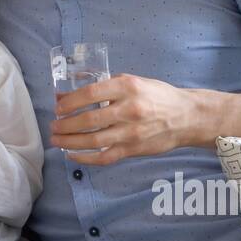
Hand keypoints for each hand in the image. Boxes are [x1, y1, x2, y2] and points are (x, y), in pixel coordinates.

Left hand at [50, 73, 204, 164]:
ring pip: (93, 141)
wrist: (186, 116)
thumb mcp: (131, 81)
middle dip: (65, 124)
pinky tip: (72, 155)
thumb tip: (66, 94)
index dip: (69, 102)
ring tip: (56, 140)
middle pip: (89, 120)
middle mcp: (129, 109)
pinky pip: (105, 157)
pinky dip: (85, 158)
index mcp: (127, 87)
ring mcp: (131, 132)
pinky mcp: (133, 149)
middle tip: (53, 125)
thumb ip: (102, 88)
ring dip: (70, 142)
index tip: (58, 106)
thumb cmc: (157, 96)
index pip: (90, 94)